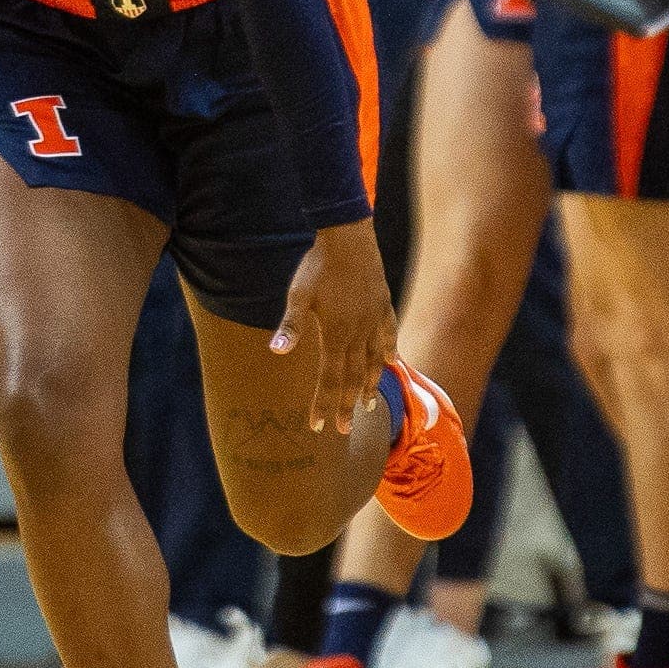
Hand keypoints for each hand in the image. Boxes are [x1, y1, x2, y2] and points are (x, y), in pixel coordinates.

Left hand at [271, 218, 400, 435]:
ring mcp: (374, 320)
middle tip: (343, 430)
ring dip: (370, 385)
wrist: (348, 237)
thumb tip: (276, 351)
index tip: (319, 426)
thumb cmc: (318, 266)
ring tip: (368, 405)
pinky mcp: (383, 305)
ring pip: (375, 361)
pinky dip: (390, 351)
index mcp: (337, 334)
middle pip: (353, 377)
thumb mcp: (299, 296)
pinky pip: (389, 334)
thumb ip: (291, 326)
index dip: (324, 403)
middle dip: (346, 405)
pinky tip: (392, 362)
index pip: (329, 378)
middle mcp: (359, 333)